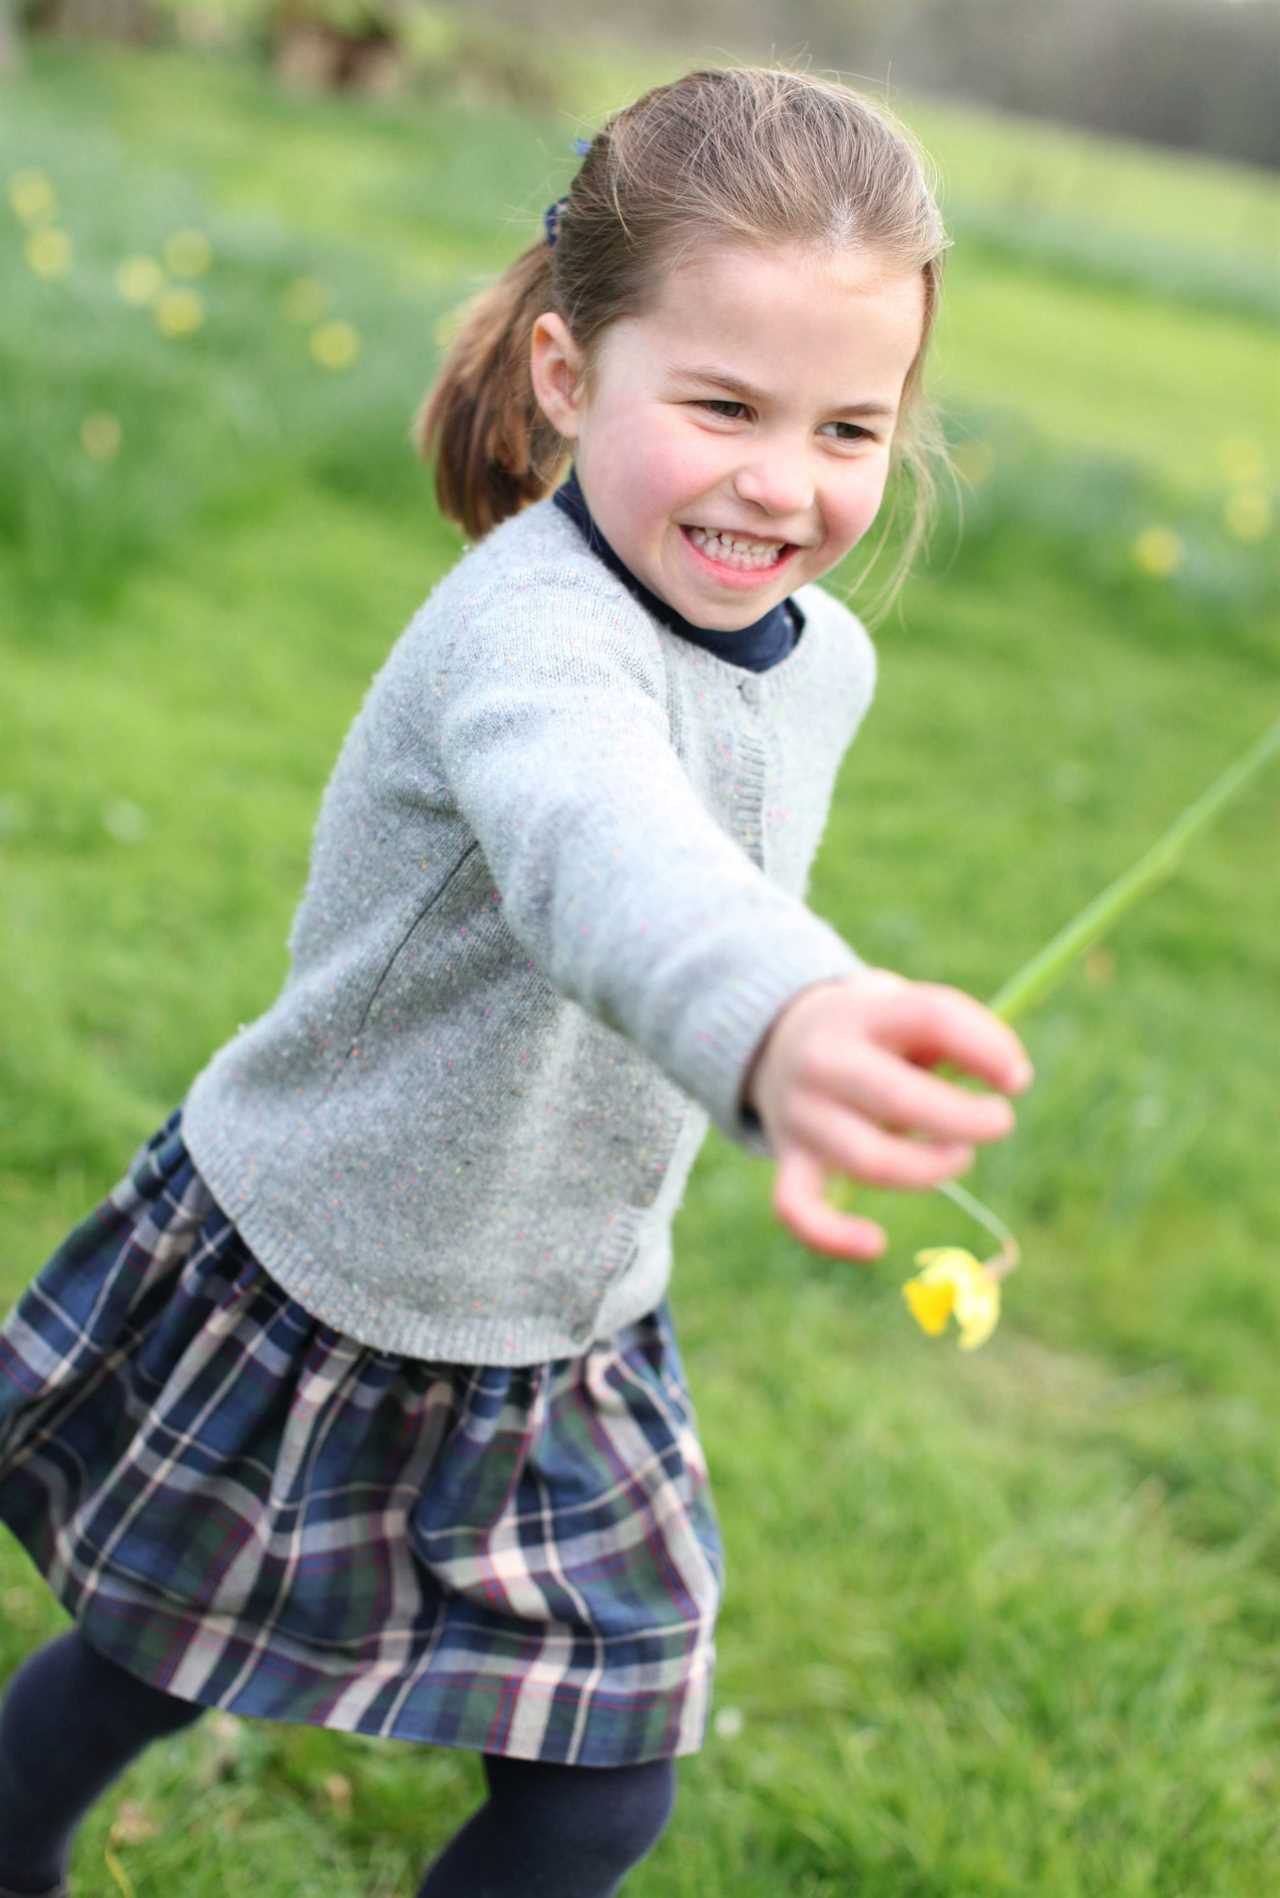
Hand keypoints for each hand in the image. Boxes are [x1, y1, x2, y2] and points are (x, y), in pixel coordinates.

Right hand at [743, 968, 1033, 1260]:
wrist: (780, 1039)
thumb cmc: (874, 1032)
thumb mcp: (905, 1010)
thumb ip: (955, 1033)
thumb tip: (1012, 1077)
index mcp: (863, 1012)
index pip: (930, 1017)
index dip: (986, 1048)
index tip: (1018, 1079)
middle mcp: (824, 1060)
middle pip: (899, 1098)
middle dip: (965, 1121)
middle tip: (1000, 1122)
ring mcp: (801, 1113)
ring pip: (869, 1161)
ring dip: (930, 1170)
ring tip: (958, 1158)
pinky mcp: (789, 1159)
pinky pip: (798, 1208)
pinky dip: (833, 1235)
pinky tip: (875, 1243)